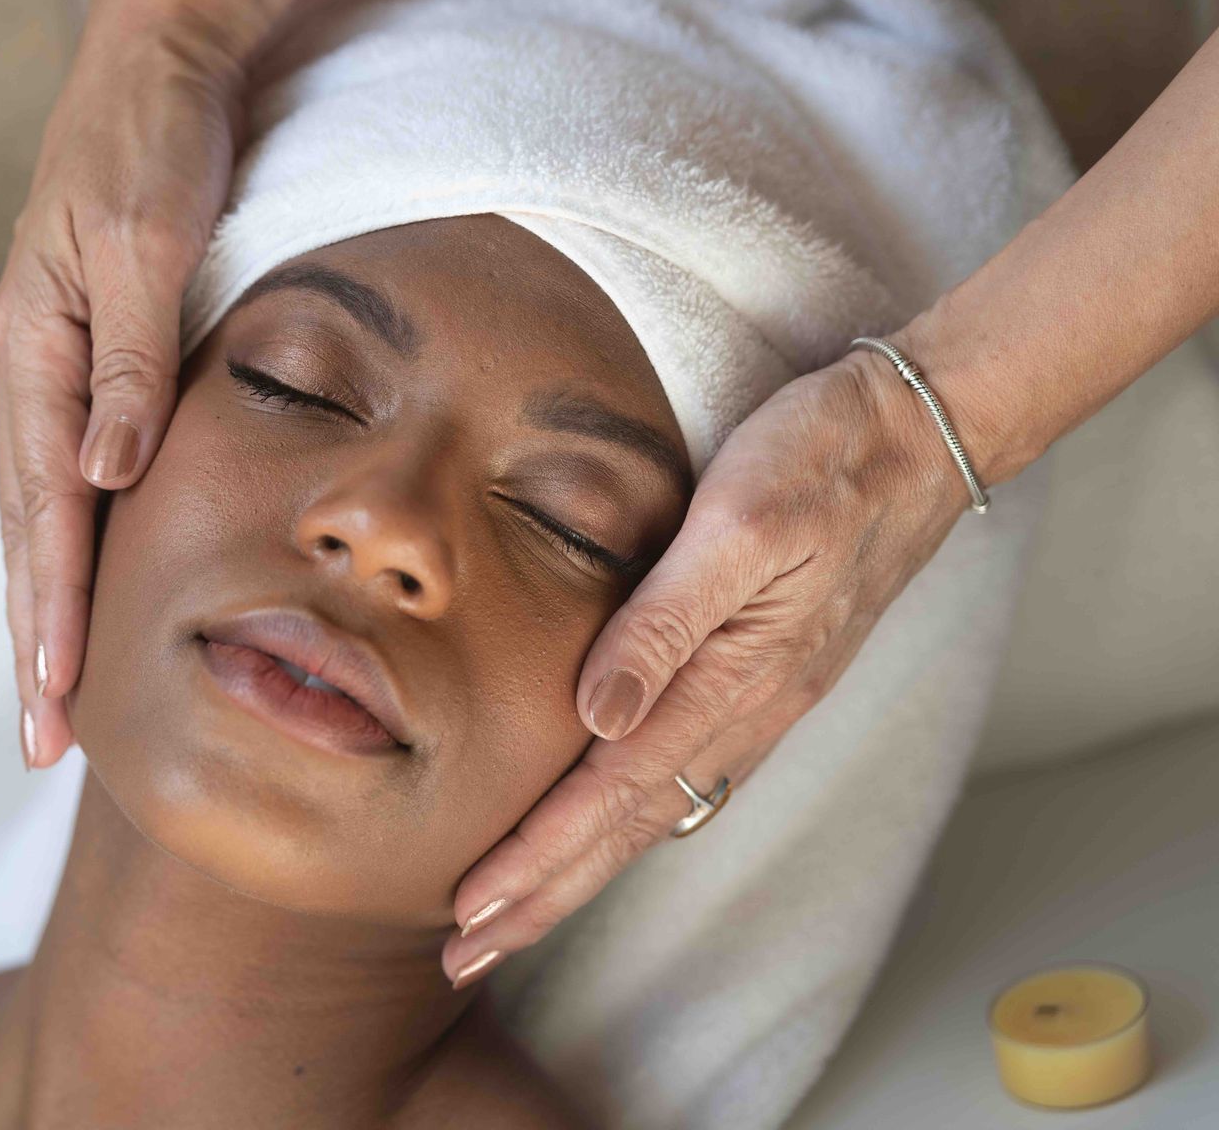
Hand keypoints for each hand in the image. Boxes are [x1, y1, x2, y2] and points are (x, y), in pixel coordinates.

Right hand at [0, 21, 242, 768]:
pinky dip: (63, 549)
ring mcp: (42, 368)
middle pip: (22, 531)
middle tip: (41, 744)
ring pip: (33, 515)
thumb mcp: (146, 238)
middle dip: (30, 639)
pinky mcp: (74, 361)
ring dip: (37, 609)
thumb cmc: (155, 139)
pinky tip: (72, 591)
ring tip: (46, 699)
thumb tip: (107, 472)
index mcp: (31, 349)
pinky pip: (60, 478)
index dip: (51, 605)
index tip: (56, 695)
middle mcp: (22, 370)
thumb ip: (125, 358)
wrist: (157, 61)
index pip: (43, 506)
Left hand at [441, 339, 977, 984]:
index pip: (608, 794)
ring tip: (514, 912)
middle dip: (543, 897)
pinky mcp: (763, 677)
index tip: (470, 910)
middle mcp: (746, 709)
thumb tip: (598, 714)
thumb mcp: (740, 522)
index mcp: (733, 680)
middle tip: (468, 955)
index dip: (536, 857)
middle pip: (626, 828)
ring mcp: (759, 699)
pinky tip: (598, 829)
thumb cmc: (823, 459)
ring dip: (576, 869)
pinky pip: (679, 774)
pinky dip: (621, 819)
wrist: (921, 434)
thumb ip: (665, 620)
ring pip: (649, 809)